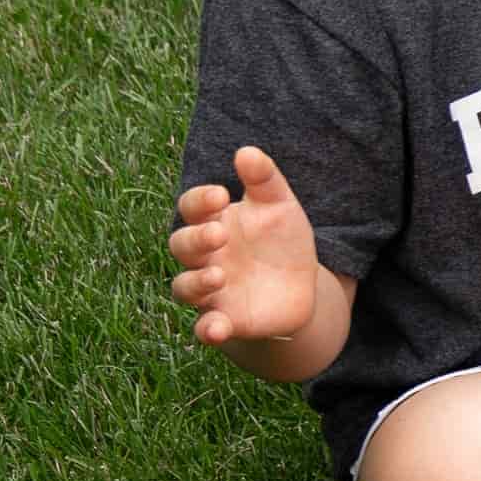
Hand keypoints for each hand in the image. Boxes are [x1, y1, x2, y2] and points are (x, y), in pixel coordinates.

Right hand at [169, 147, 319, 347]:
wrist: (299, 288)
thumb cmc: (280, 241)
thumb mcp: (280, 206)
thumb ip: (264, 180)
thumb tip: (247, 152)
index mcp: (214, 222)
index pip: (192, 208)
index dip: (199, 201)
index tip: (221, 196)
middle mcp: (204, 257)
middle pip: (181, 245)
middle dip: (196, 239)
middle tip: (220, 235)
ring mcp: (211, 290)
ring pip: (183, 287)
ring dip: (196, 282)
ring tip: (219, 276)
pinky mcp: (225, 320)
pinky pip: (205, 328)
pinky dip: (207, 329)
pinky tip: (217, 328)